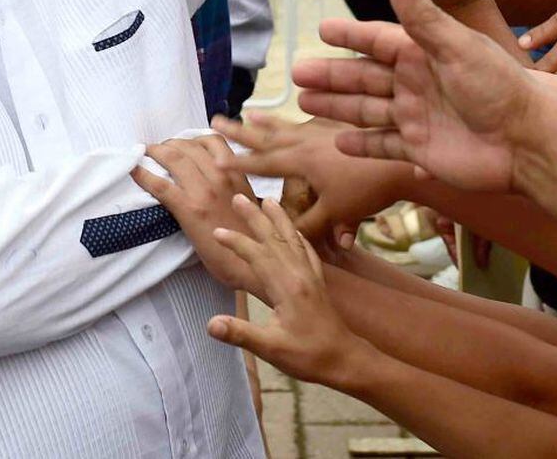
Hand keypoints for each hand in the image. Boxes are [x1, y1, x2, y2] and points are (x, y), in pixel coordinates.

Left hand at [131, 135, 258, 291]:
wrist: (249, 263)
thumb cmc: (250, 237)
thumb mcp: (248, 202)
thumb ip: (233, 184)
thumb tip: (216, 177)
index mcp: (236, 174)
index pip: (212, 141)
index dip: (191, 139)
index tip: (181, 144)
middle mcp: (221, 177)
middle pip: (189, 147)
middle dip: (170, 144)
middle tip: (158, 149)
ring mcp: (204, 192)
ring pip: (175, 158)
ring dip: (156, 152)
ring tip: (146, 153)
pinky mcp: (189, 209)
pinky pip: (162, 185)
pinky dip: (144, 174)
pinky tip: (134, 170)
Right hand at [205, 196, 372, 386]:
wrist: (345, 360)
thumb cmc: (308, 356)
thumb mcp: (271, 349)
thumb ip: (241, 334)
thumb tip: (210, 324)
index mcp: (287, 287)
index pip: (257, 256)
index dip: (236, 242)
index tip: (217, 230)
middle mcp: (300, 274)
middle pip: (274, 239)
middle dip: (255, 217)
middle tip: (239, 196)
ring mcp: (311, 276)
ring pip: (292, 239)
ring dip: (278, 219)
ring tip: (268, 200)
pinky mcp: (318, 282)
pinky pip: (307, 251)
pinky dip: (298, 236)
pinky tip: (295, 231)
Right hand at [213, 115, 413, 235]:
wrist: (403, 165)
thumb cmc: (368, 189)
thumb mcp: (335, 212)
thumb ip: (307, 225)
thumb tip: (284, 236)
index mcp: (301, 159)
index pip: (261, 162)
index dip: (237, 163)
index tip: (213, 159)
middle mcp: (308, 140)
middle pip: (268, 135)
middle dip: (241, 131)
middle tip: (216, 120)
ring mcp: (325, 132)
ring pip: (289, 125)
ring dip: (267, 121)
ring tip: (250, 114)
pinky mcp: (341, 129)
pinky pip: (312, 124)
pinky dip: (298, 121)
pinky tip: (299, 119)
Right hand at [295, 0, 542, 190]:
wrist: (527, 142)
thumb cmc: (499, 88)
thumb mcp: (458, 45)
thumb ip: (423, 16)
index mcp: (424, 53)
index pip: (378, 39)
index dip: (350, 34)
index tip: (322, 28)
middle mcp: (416, 82)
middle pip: (364, 76)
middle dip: (331, 74)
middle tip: (297, 71)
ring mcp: (417, 116)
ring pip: (366, 109)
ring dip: (337, 105)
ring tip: (305, 101)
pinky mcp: (421, 149)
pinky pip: (383, 145)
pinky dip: (362, 145)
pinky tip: (338, 142)